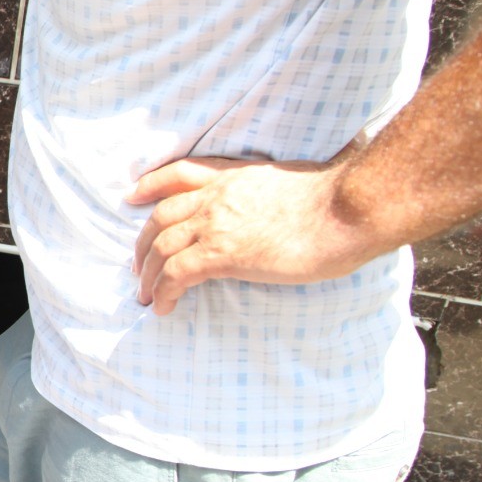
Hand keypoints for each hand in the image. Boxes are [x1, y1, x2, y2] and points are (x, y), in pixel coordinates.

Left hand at [128, 156, 380, 315]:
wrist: (347, 209)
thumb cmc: (334, 200)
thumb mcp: (290, 183)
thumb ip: (268, 194)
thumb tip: (274, 209)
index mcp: (233, 177)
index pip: (180, 174)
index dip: (151, 184)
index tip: (134, 195)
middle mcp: (217, 197)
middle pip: (161, 216)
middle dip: (143, 242)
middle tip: (138, 264)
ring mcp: (216, 224)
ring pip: (161, 247)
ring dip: (148, 273)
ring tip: (146, 295)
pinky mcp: (222, 253)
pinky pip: (176, 274)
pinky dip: (163, 292)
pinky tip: (163, 307)